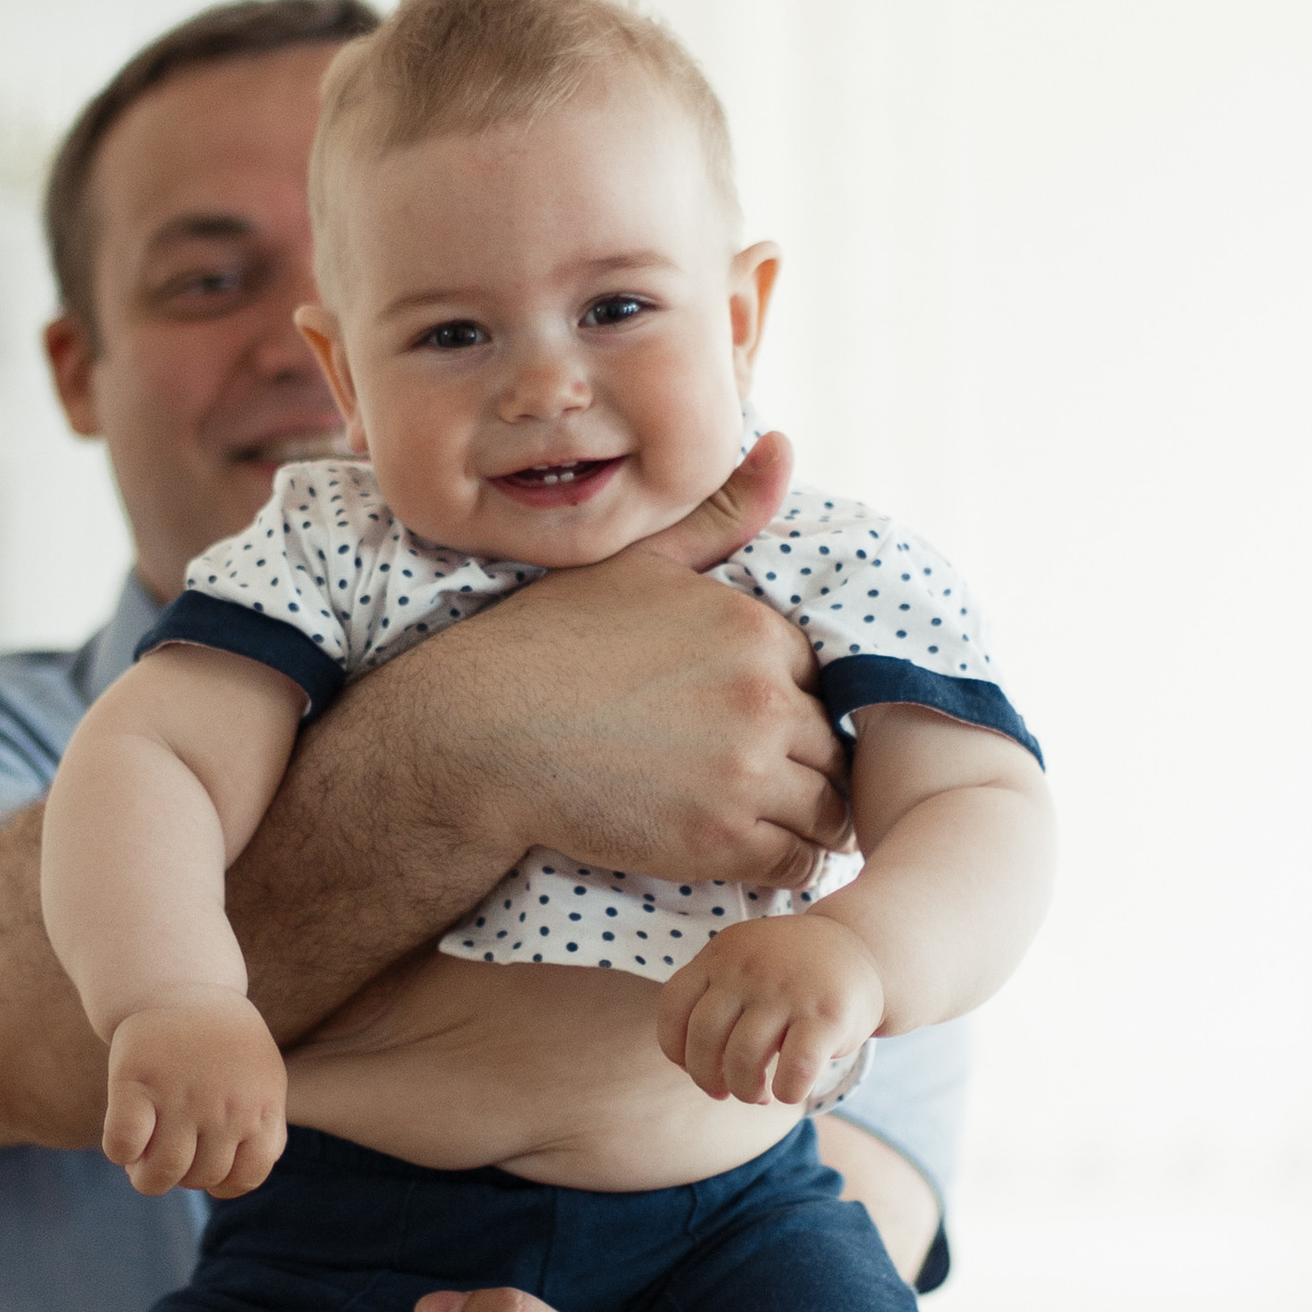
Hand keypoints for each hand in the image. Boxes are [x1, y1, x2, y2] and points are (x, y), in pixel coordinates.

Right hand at [102, 992, 287, 1196]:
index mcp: (260, 1105)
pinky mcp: (134, 1079)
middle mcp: (224, 1104)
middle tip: (168, 1152)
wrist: (182, 984)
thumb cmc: (221, 1044)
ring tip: (142, 1159)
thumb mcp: (262, 1078)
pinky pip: (122, 1144)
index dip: (220, 1182)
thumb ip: (261, 1127)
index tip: (205, 1164)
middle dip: (180, 1176)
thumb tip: (227, 1183)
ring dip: (146, 1175)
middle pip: (199, 1178)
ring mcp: (180, 1093)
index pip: (245, 1177)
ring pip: (160, 1172)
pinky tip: (124, 1138)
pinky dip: (119, 1152)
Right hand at [465, 433, 854, 891]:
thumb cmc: (547, 645)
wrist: (476, 736)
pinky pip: (797, 864)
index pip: (821, 678)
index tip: (759, 723)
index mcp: (753, 630)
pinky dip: (788, 863)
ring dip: (808, 819)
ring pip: (829, 810)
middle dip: (809, 763)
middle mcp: (762, 699)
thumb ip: (722, 516)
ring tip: (768, 818)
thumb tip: (784, 446)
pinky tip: (753, 850)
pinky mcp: (719, 842)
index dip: (794, 702)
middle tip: (767, 778)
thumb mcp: (638, 564)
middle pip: (835, 746)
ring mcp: (744, 774)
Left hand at [657, 909, 884, 1106]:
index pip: (674, 1008)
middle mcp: (750, 968)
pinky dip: (786, 1092)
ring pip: (743, 1060)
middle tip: (725, 1090)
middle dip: (707, 1078)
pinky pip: (794, 1070)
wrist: (862, 949)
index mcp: (722, 954)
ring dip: (745, 1091)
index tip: (693, 1066)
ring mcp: (789, 990)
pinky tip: (789, 1091)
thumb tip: (695, 1070)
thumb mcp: (744, 964)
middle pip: (704, 1039)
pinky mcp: (828, 1015)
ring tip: (757, 1094)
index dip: (676, 1050)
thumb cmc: (790, 975)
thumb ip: (713, 1000)